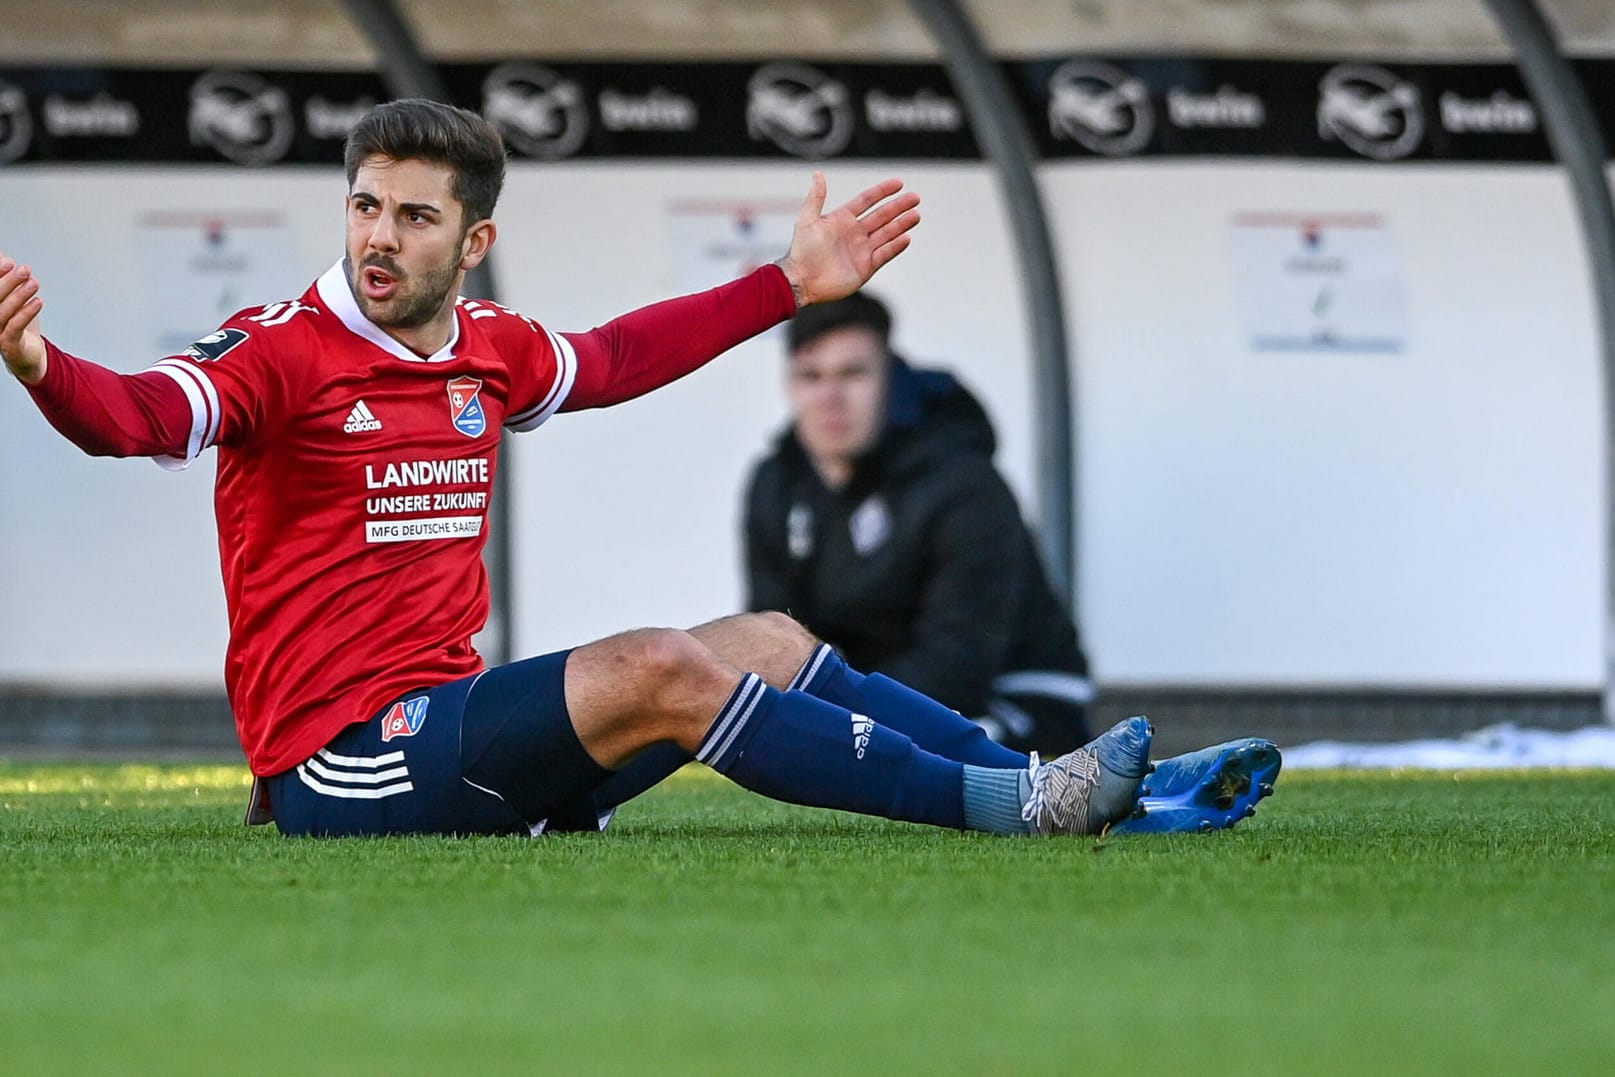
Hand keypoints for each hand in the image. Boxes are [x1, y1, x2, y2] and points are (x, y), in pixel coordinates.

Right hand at [0, 252, 47, 384]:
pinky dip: (26, 313)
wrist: (27, 354)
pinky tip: (38, 302)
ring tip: (34, 283)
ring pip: (2, 312)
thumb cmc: (17, 323)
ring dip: (19, 295)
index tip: (8, 261)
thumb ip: (5, 278)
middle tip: (24, 269)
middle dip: (7, 281)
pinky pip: (15, 327)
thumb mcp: (12, 297)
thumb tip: (3, 256)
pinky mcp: (7, 344)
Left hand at [776, 172, 919, 306]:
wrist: (802, 281)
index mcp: (843, 219)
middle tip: (915, 198)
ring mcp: (862, 250)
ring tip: (916, 215)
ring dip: (902, 224)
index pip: (867, 200)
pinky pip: (884, 254)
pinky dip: (895, 246)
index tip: (899, 183)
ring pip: (887, 233)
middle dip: (899, 207)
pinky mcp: (866, 267)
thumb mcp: (807, 220)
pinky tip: (906, 237)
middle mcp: (855, 233)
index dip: (882, 192)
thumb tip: (818, 173)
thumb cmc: (802, 251)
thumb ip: (816, 198)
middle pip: (882, 216)